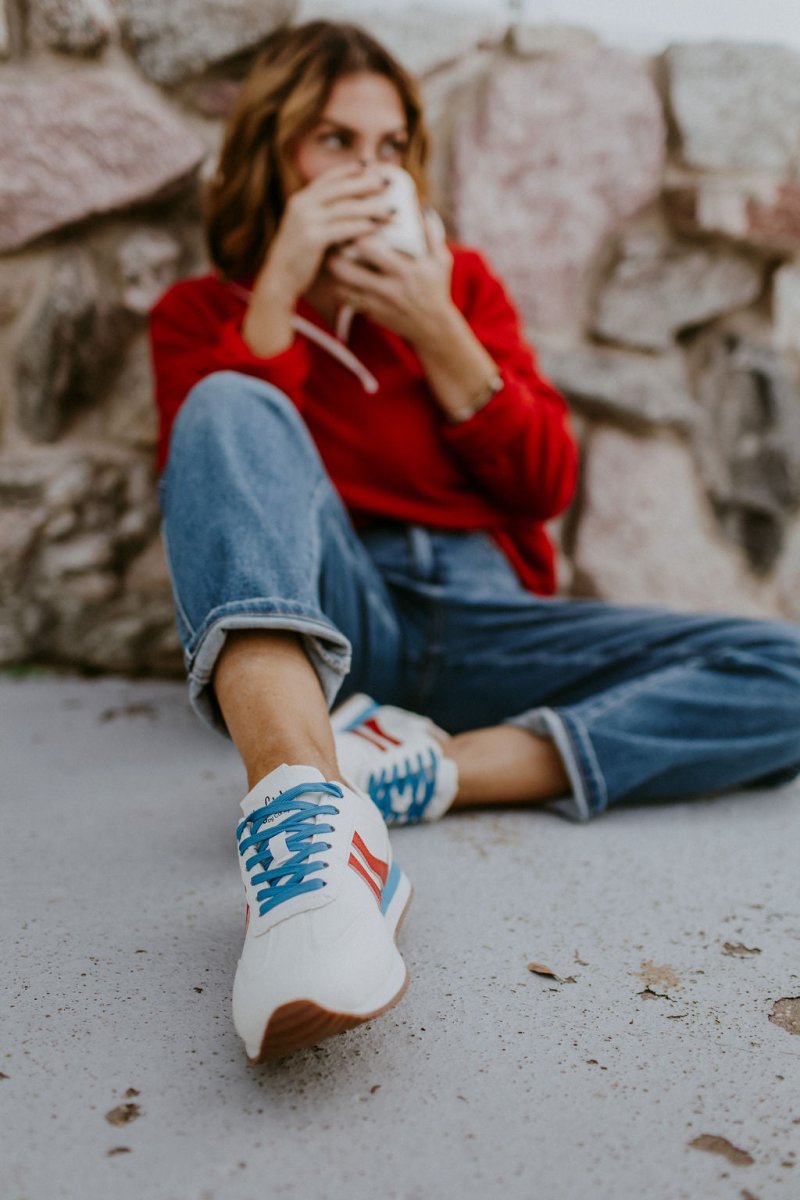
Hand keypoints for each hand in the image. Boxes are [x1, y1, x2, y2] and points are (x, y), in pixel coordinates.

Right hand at [254, 163, 394, 302]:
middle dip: (366, 184)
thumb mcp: (305, 230)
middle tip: (388, 183)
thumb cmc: (297, 259)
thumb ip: (320, 217)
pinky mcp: (311, 238)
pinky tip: (377, 226)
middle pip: (341, 188)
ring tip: (392, 210)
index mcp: (300, 200)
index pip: (328, 178)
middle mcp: (302, 205)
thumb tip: (347, 211)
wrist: (278, 280)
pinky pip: (343, 228)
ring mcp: (306, 221)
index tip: (369, 165)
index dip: (349, 170)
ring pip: (345, 208)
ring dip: (371, 207)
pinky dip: (362, 226)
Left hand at [325, 211, 454, 345]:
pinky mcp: (371, 314)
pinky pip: (346, 300)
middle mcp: (388, 288)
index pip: (369, 248)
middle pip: (345, 270)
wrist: (433, 327)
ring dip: (334, 272)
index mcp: (405, 270)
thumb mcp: (441, 260)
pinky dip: (340, 287)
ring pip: (341, 286)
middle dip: (335, 254)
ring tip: (332, 256)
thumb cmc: (436, 288)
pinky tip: (341, 277)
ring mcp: (377, 304)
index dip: (356, 233)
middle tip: (333, 241)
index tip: (352, 222)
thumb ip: (432, 234)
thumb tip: (421, 208)